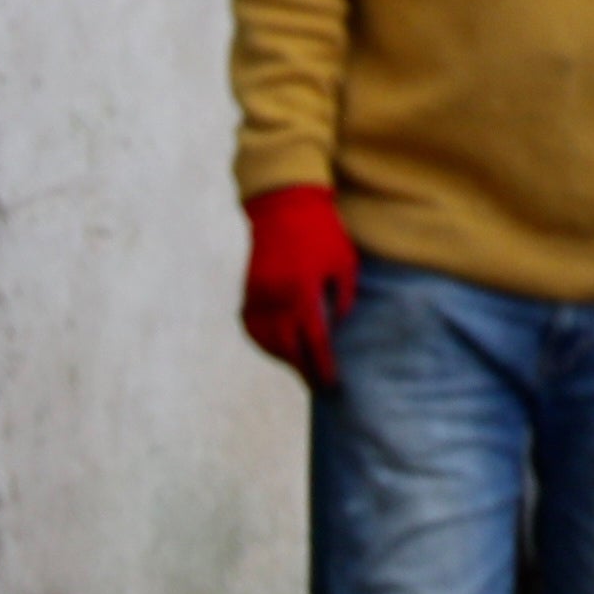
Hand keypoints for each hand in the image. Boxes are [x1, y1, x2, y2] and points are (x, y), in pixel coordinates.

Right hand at [240, 185, 363, 388]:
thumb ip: (343, 298)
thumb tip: (337, 327)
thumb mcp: (344, 263)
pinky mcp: (248, 292)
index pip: (315, 341)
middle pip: (288, 348)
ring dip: (284, 359)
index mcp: (303, 292)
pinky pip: (253, 327)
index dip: (323, 365)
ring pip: (267, 341)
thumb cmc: (323, 233)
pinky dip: (265, 342)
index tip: (332, 383)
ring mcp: (257, 296)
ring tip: (302, 369)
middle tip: (318, 385)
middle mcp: (276, 299)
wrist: (283, 207)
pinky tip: (279, 349)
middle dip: (304, 370)